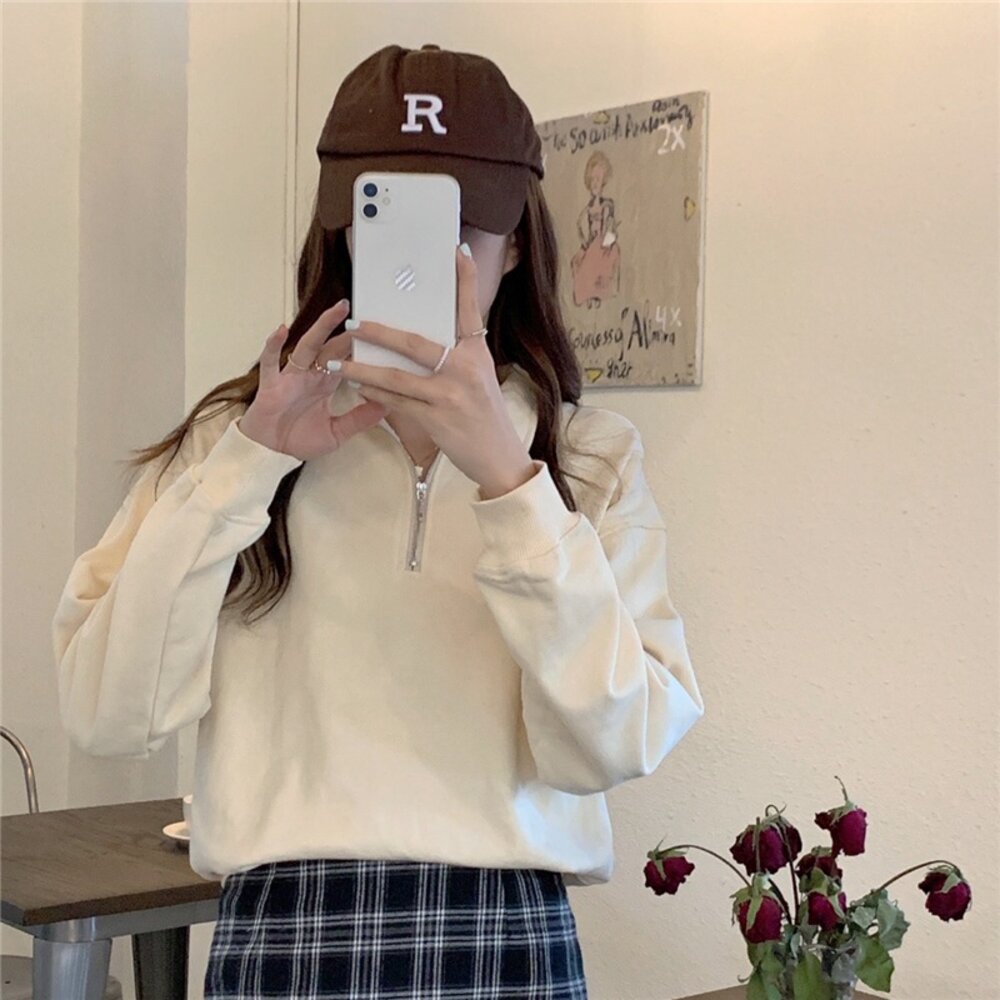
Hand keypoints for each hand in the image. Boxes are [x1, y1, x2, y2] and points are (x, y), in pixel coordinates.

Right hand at [238, 299, 388, 460]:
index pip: (348, 361)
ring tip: (338, 311)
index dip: (363, 349)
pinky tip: (280, 330)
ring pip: (307, 346)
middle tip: (367, 314)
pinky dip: (273, 346)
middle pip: (332, 347)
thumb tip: (389, 406)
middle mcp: (310, 376)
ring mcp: (290, 377)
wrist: (271, 454)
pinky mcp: (271, 385)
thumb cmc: (299, 440)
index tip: (383, 336)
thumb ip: (359, 419)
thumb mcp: (337, 433)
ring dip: (321, 328)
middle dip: (348, 331)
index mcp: (326, 385)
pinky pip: (270, 362)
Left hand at [334, 246, 535, 497]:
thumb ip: (459, 357)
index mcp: (478, 354)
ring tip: (340, 361)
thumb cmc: (488, 418)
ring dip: (364, 368)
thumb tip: (426, 339)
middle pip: (416, 343)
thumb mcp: (482, 379)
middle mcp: (465, 370)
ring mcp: (450, 395)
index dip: (465, 280)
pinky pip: (397, 402)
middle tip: (355, 323)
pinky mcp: (436, 419)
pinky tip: (358, 386)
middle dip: (381, 332)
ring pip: (397, 376)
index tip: (457, 251)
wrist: (501, 458)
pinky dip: (375, 393)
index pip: (470, 310)